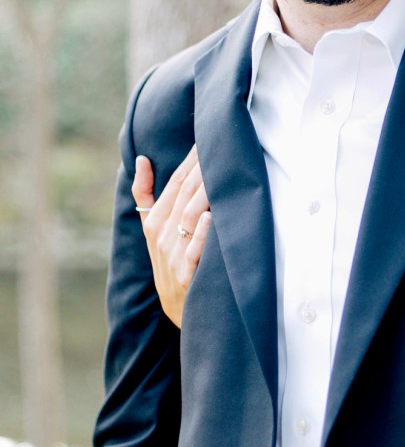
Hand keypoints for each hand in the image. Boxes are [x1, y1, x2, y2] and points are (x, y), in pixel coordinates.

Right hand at [131, 145, 210, 328]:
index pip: (174, 181)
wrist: (180, 311)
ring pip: (189, 216)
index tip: (208, 135)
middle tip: (221, 141)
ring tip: (221, 168)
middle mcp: (160, 235)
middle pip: (184, 193)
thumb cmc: (171, 263)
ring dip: (206, 192)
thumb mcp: (153, 231)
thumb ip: (145, 196)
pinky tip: (211, 216)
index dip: (191, 158)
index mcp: (154, 222)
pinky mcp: (185, 274)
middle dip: (202, 166)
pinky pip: (194, 250)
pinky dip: (201, 233)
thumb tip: (141, 159)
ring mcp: (172, 255)